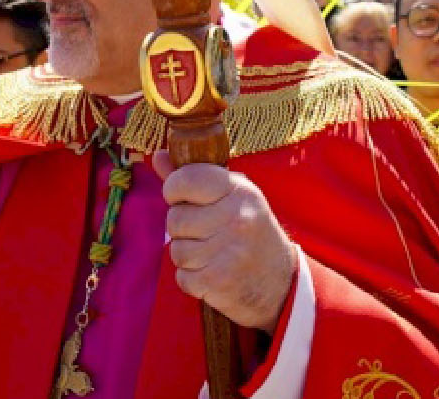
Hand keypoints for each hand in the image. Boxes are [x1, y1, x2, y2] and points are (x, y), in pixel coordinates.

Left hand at [152, 152, 298, 333]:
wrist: (280, 282)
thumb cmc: (250, 232)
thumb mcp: (232, 197)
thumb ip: (193, 177)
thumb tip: (158, 156)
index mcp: (240, 191)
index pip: (187, 178)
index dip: (174, 189)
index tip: (180, 197)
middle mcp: (237, 218)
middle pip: (175, 219)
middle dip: (182, 229)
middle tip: (204, 233)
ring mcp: (230, 251)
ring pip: (177, 250)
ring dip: (187, 255)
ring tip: (211, 254)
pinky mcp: (220, 281)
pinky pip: (182, 276)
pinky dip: (192, 279)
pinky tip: (212, 273)